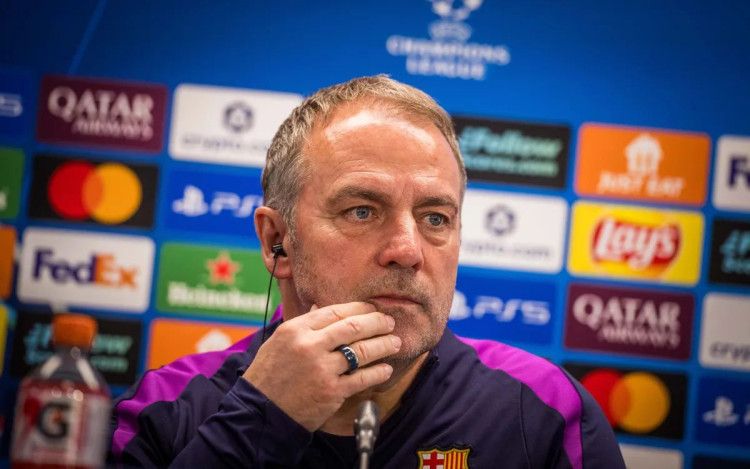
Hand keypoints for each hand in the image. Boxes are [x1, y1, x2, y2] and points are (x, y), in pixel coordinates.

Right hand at [242, 302, 400, 431]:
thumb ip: (303, 325)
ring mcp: (322, 369)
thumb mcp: (279, 342)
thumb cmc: (269, 376)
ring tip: (396, 343)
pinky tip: (386, 368)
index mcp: (296, 330)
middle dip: (377, 322)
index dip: (359, 308)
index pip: (335, 311)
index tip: (372, 308)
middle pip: (353, 327)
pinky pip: (362, 378)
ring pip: (361, 351)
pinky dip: (377, 372)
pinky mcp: (331, 392)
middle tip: (390, 322)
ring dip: (383, 345)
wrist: (261, 413)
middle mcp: (309, 346)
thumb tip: (321, 306)